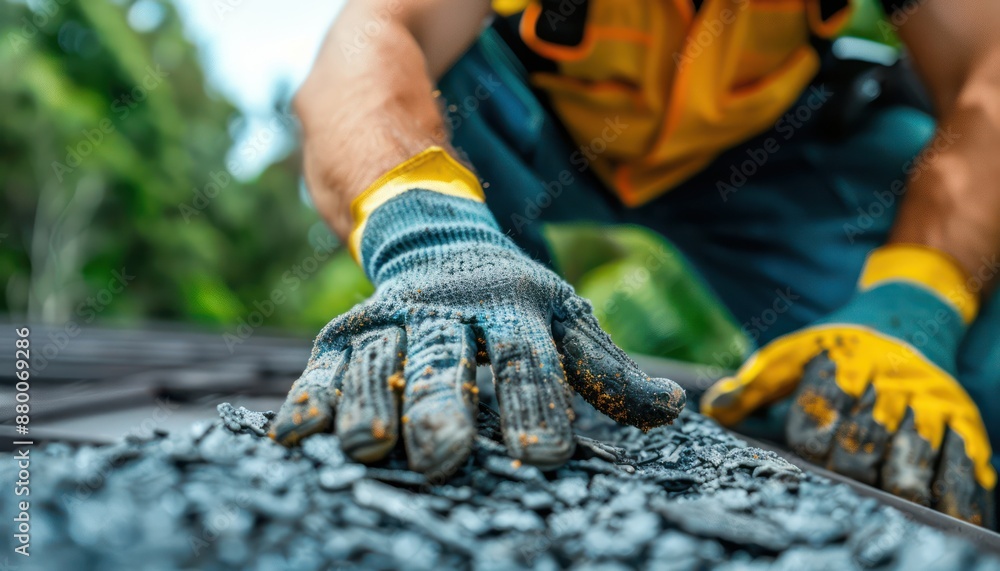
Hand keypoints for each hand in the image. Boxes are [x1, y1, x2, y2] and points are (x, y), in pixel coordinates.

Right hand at [272, 162, 684, 474]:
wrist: (436, 239)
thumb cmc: (511, 300)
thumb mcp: (565, 319)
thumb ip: (608, 370)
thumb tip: (671, 411)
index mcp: (511, 308)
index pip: (527, 360)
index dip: (536, 405)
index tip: (543, 457)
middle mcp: (447, 312)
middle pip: (445, 360)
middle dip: (444, 407)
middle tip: (444, 456)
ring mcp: (390, 319)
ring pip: (378, 363)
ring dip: (369, 405)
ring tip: (367, 448)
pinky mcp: (345, 333)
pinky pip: (324, 366)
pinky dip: (309, 396)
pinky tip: (296, 435)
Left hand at [702, 245, 994, 525]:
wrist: (907, 316)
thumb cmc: (836, 348)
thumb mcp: (790, 356)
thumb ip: (753, 386)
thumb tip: (712, 412)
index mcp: (840, 364)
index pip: (819, 415)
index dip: (811, 441)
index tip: (810, 451)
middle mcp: (887, 381)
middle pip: (865, 440)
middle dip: (850, 467)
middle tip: (844, 479)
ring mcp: (928, 402)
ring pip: (914, 455)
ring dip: (899, 484)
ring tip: (889, 498)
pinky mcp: (963, 420)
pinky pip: (963, 465)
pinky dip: (954, 494)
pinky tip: (939, 511)